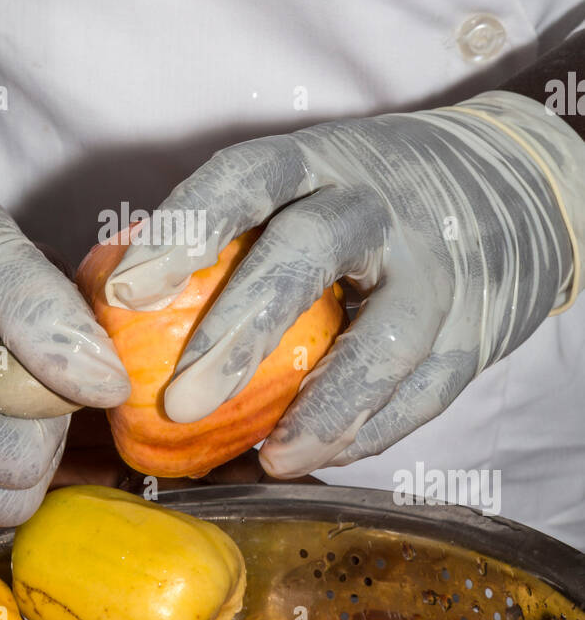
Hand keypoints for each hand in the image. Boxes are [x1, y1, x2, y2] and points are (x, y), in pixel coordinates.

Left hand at [105, 92, 575, 476]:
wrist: (507, 188)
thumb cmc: (358, 200)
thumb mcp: (301, 185)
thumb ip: (223, 236)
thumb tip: (113, 313)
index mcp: (314, 161)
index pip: (243, 178)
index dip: (184, 228)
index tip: (126, 292)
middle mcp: (374, 203)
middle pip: (307, 252)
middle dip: (239, 330)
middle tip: (179, 403)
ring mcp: (433, 268)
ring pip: (384, 338)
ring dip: (324, 407)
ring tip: (269, 459)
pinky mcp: (474, 329)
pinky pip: (425, 391)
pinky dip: (370, 432)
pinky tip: (315, 457)